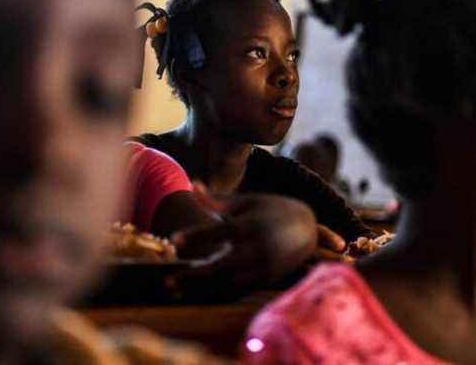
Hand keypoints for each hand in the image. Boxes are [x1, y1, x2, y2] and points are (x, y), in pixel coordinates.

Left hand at [169, 192, 316, 295]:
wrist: (308, 229)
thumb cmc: (272, 209)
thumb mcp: (247, 201)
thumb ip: (218, 200)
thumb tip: (193, 185)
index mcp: (249, 226)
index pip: (217, 232)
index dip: (195, 236)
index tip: (173, 240)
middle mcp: (256, 249)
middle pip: (219, 266)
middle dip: (192, 275)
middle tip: (167, 280)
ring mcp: (262, 268)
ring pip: (226, 282)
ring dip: (200, 287)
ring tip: (175, 287)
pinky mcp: (265, 280)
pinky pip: (237, 288)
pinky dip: (217, 290)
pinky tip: (197, 290)